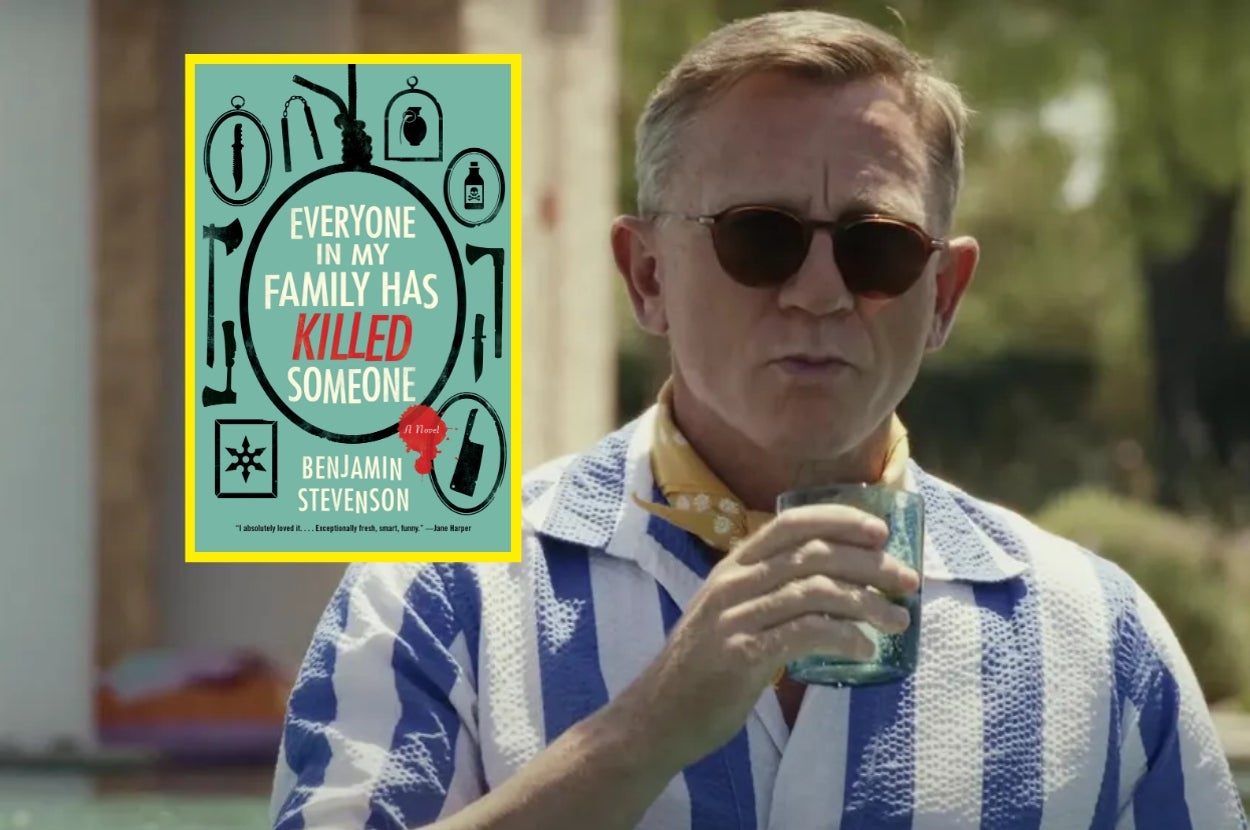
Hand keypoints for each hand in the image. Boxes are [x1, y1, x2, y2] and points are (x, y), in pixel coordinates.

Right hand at [616, 503, 919, 768]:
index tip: (882, 531)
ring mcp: (734, 616)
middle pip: (813, 554)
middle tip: (908, 581)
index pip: (791, 523)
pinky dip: (843, 636)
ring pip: (815, 590)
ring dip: (867, 603)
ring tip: (899, 621)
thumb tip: (838, 585)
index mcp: (733, 565)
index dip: (840, 520)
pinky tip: (865, 649)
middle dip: (870, 563)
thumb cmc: (705, 666)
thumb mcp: (732, 613)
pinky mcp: (741, 654)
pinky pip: (804, 633)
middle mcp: (733, 582)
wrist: (657, 715)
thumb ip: (771, 592)